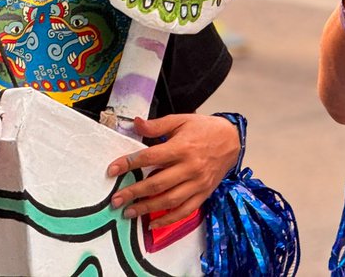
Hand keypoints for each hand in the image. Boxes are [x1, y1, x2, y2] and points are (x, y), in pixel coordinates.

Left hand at [106, 113, 240, 227]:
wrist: (232, 139)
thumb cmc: (204, 129)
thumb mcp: (182, 120)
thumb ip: (158, 125)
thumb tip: (135, 123)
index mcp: (182, 147)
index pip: (150, 157)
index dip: (129, 164)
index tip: (112, 170)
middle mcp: (190, 167)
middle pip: (157, 183)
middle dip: (133, 193)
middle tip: (116, 200)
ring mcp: (198, 182)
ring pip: (169, 200)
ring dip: (147, 209)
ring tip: (129, 212)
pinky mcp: (204, 193)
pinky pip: (185, 210)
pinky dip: (169, 219)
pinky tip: (153, 223)